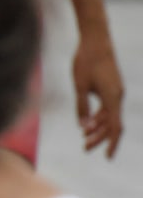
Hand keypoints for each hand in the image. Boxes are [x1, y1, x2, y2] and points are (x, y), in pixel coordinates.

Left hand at [75, 30, 125, 157]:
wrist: (95, 40)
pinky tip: (87, 122)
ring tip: (84, 137)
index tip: (107, 157)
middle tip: (85, 148)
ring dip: (97, 127)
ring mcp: (115, 92)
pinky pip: (107, 107)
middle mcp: (117, 96)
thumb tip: (83, 126)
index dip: (112, 143)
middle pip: (111, 124)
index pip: (115, 127)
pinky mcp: (111, 87)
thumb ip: (81, 106)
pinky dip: (98, 116)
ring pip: (109, 115)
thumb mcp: (79, 85)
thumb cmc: (86, 61)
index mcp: (113, 98)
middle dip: (99, 137)